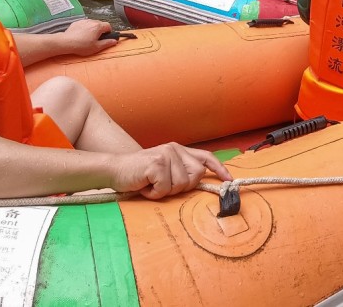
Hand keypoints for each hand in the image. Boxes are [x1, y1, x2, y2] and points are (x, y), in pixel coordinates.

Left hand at [61, 19, 119, 55]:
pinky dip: (84, 28)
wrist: (66, 42)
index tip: (105, 37)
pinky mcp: (76, 22)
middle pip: (100, 24)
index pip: (108, 25)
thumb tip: (115, 41)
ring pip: (92, 23)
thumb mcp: (97, 47)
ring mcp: (83, 21)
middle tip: (96, 39)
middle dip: (100, 30)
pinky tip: (80, 35)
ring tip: (87, 37)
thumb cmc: (82, 45)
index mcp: (98, 27)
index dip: (109, 31)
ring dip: (92, 29)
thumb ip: (107, 43)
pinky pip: (84, 24)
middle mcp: (92, 21)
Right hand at [109, 142, 231, 199]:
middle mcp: (174, 149)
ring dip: (164, 191)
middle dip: (181, 187)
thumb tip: (200, 180)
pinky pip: (165, 189)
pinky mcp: (156, 164)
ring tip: (150, 184)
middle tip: (162, 185)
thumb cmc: (139, 174)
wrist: (113, 170)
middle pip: (196, 176)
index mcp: (178, 150)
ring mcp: (166, 155)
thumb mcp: (164, 169)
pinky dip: (154, 193)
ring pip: (181, 185)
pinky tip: (144, 186)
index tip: (228, 180)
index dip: (219, 169)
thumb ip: (180, 171)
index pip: (205, 157)